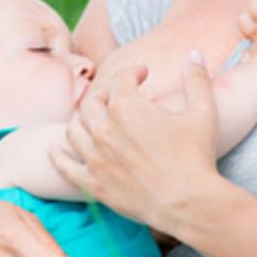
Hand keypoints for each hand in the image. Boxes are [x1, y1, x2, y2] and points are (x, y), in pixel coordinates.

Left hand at [52, 58, 219, 231]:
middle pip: (92, 102)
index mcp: (127, 107)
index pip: (121, 79)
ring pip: (74, 129)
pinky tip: (53, 148)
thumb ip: (196, 79)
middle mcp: (104, 129)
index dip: (133, 71)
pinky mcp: (93, 183)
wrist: (188, 202)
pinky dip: (57, 155)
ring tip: (93, 119)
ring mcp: (95, 157)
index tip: (143, 74)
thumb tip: (194, 53)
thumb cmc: (196, 156)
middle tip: (118, 97)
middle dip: (106, 95)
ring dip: (83, 120)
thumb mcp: (202, 112)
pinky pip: (65, 165)